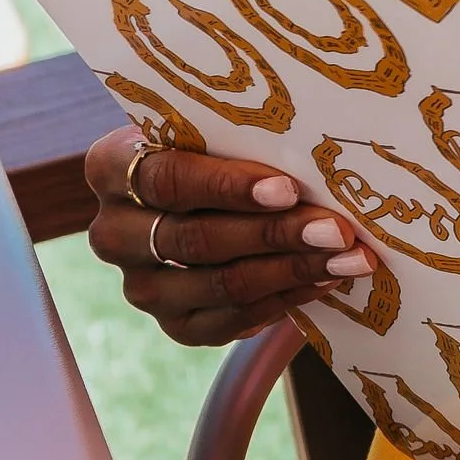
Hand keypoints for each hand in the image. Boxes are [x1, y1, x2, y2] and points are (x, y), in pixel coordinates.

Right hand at [83, 128, 374, 348]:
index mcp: (112, 170)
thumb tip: (313, 154)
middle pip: (197, 239)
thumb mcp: (215, 136)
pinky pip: (230, 320)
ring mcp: (141, 286)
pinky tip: (324, 281)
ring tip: (348, 257)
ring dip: (292, 270)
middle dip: (276, 234)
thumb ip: (241, 141)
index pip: (169, 179)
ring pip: (219, 284)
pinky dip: (284, 300)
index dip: (229, 186)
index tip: (288, 189)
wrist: (206, 203)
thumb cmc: (218, 154)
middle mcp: (113, 233)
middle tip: (337, 230)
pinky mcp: (173, 324)